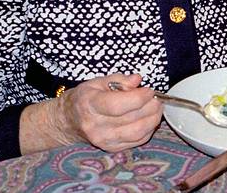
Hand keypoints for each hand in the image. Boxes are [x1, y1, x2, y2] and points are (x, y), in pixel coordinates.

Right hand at [21, 73, 162, 154]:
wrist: (69, 121)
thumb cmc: (85, 98)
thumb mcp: (97, 82)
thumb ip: (119, 79)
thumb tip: (137, 80)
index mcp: (90, 105)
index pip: (118, 105)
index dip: (139, 97)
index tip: (149, 90)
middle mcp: (96, 126)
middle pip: (131, 119)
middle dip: (150, 107)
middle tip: (156, 98)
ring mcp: (104, 140)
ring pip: (137, 133)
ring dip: (153, 119)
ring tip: (157, 108)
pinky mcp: (112, 148)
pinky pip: (137, 141)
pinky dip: (149, 130)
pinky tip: (150, 120)